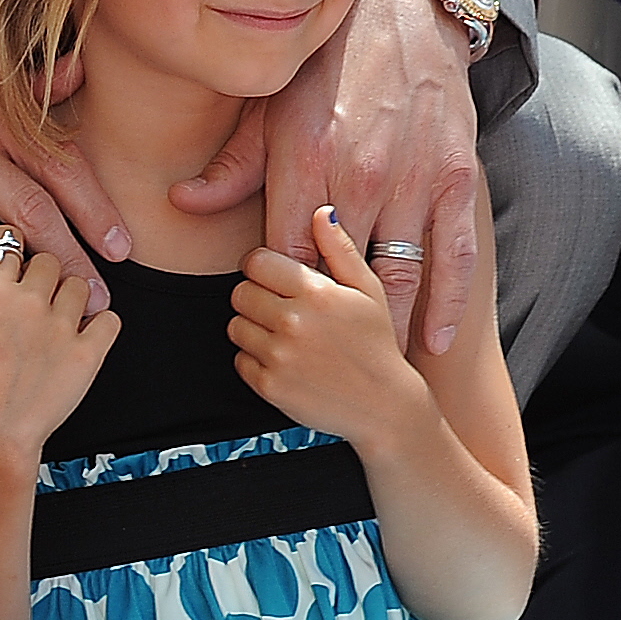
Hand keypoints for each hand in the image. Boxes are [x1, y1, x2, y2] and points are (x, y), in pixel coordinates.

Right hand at [0, 228, 119, 466]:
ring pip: (80, 283)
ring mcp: (63, 327)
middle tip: (37, 292)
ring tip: (61, 314)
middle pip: (49, 258)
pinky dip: (102, 322)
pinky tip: (88, 331)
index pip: (8, 240)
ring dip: (71, 295)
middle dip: (43, 271)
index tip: (14, 250)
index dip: (11, 243)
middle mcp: (31, 303)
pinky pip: (109, 318)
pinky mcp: (89, 351)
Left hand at [176, 0, 480, 354]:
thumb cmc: (331, 63)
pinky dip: (446, 304)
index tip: (278, 320)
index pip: (283, 253)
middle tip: (324, 360)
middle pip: (338, 278)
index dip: (279, 295)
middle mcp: (357, 175)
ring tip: (378, 366)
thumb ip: (233, 164)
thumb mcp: (271, 106)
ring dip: (389, 328)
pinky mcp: (454, 179)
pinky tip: (434, 342)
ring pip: (398, 274)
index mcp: (304, 159)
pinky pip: (454, 256)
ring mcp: (410, 179)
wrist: (406, 13)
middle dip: (330, 325)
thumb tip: (182, 204)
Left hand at [230, 208, 428, 446]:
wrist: (384, 407)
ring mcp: (279, 356)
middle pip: (240, 292)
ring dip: (253, 329)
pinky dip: (255, 362)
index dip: (264, 268)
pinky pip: (240, 362)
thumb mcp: (370, 290)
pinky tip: (285, 361)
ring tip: (284, 336)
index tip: (277, 279)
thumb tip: (322, 212)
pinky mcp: (270, 387)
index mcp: (316, 291)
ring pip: (236, 326)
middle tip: (280, 309)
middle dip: (256, 297)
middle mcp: (293, 321)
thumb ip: (341, 249)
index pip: (257, 262)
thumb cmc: (377, 344)